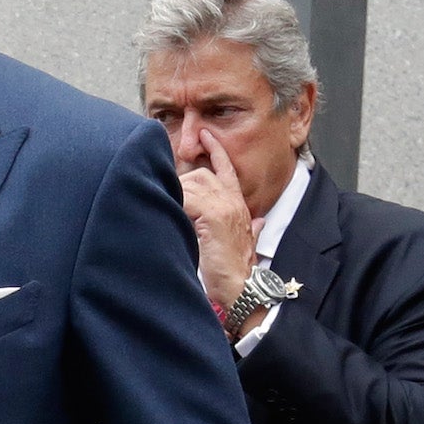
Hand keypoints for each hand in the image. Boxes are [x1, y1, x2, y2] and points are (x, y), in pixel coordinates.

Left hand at [178, 134, 257, 310]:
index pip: (227, 169)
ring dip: (174, 196)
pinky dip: (173, 205)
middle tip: (166, 196)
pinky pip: (185, 198)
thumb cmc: (235, 271)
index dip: (216, 150)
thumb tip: (258, 221)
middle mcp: (232, 201)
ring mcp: (223, 206)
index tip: (205, 134)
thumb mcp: (244, 242)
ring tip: (165, 211)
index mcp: (237, 205)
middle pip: (200, 174)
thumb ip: (251, 228)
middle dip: (180, 182)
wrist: (240, 288)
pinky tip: (166, 216)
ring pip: (191, 183)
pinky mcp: (212, 215)